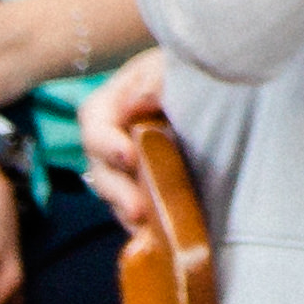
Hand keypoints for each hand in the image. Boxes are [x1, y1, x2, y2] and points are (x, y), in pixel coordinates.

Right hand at [75, 49, 173, 238]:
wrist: (208, 88)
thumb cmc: (181, 72)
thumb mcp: (169, 66)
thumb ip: (155, 79)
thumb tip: (138, 102)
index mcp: (109, 106)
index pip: (95, 125)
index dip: (107, 144)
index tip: (129, 157)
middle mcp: (110, 140)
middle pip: (100, 169)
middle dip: (117, 190)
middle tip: (137, 208)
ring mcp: (125, 168)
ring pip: (114, 195)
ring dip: (127, 211)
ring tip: (145, 226)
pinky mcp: (143, 186)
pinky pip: (134, 210)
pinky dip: (143, 225)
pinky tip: (154, 237)